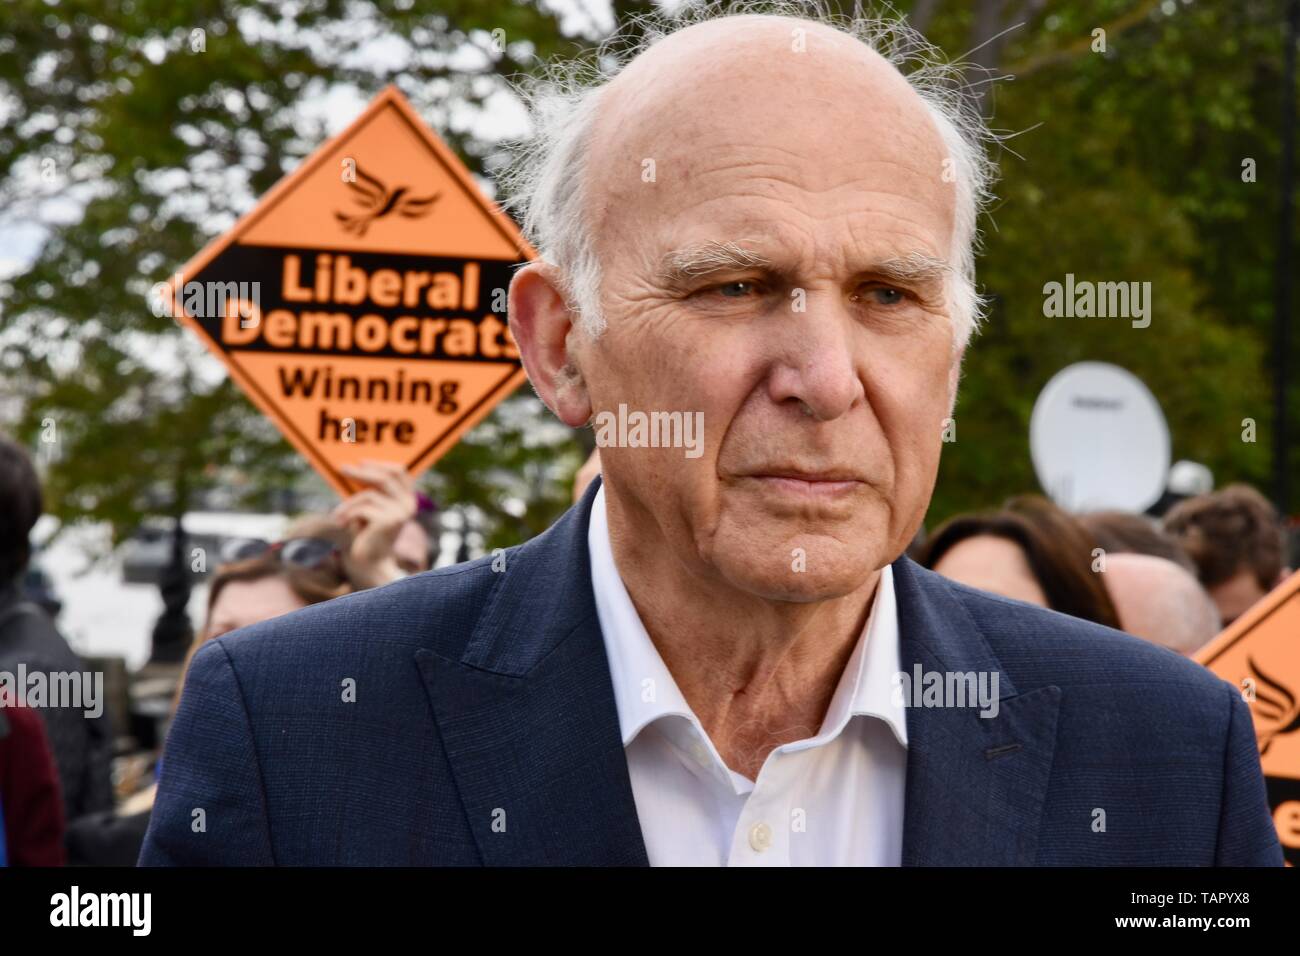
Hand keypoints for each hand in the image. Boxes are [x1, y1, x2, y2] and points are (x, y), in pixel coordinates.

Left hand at [333, 460, 417, 588]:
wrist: (371, 563)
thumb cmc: (367, 534)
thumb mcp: (369, 508)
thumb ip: (368, 490)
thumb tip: (352, 467)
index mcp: (408, 499)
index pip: (400, 472)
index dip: (380, 464)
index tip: (361, 462)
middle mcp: (409, 505)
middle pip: (386, 477)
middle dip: (362, 472)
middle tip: (342, 469)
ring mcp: (401, 512)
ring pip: (368, 495)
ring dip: (348, 504)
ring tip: (337, 515)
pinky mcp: (389, 521)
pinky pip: (362, 508)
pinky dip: (347, 514)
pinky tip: (342, 524)